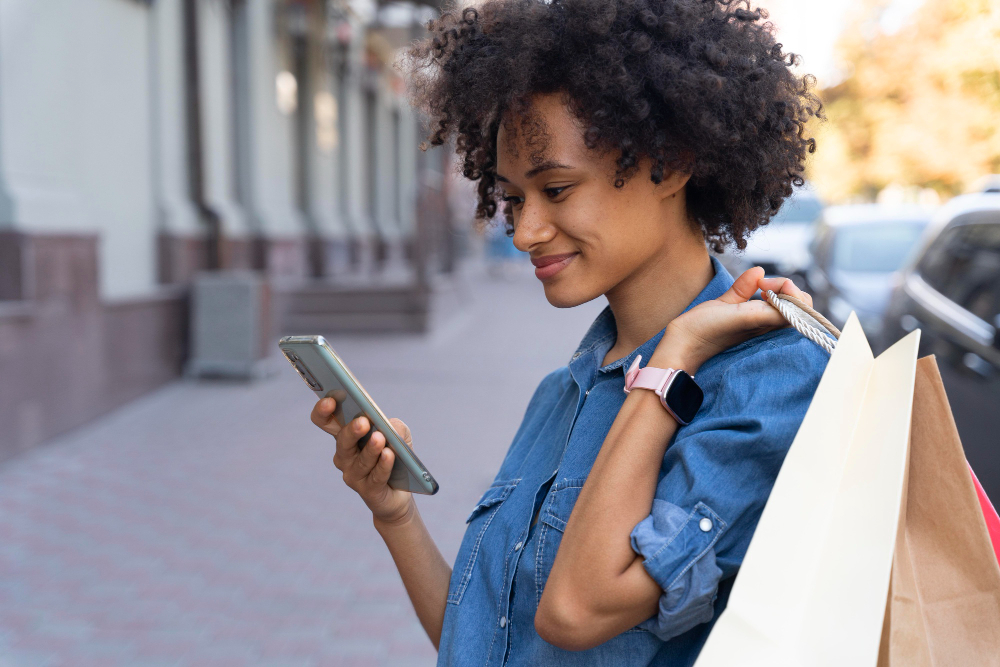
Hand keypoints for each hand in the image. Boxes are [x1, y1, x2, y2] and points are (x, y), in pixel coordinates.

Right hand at [311, 397, 415, 526]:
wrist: (399, 492)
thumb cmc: (395, 456)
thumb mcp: (399, 435)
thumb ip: (395, 426)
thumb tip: (389, 426)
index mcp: (345, 436)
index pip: (325, 421)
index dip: (323, 411)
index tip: (331, 400)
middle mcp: (344, 456)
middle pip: (342, 441)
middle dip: (351, 431)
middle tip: (363, 421)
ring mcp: (353, 475)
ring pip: (360, 461)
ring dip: (371, 449)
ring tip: (380, 438)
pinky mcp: (368, 490)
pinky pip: (375, 476)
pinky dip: (383, 465)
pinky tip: (389, 455)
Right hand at [652, 267, 812, 372]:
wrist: (682, 346)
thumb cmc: (704, 331)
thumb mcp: (730, 310)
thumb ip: (748, 291)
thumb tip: (760, 271)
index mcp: (767, 324)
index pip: (800, 306)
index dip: (788, 289)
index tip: (764, 285)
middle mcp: (766, 325)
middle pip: (797, 303)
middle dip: (784, 287)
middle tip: (762, 284)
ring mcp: (758, 323)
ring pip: (785, 302)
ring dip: (776, 289)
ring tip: (758, 285)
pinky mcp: (747, 319)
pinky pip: (769, 304)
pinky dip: (767, 292)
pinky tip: (754, 289)